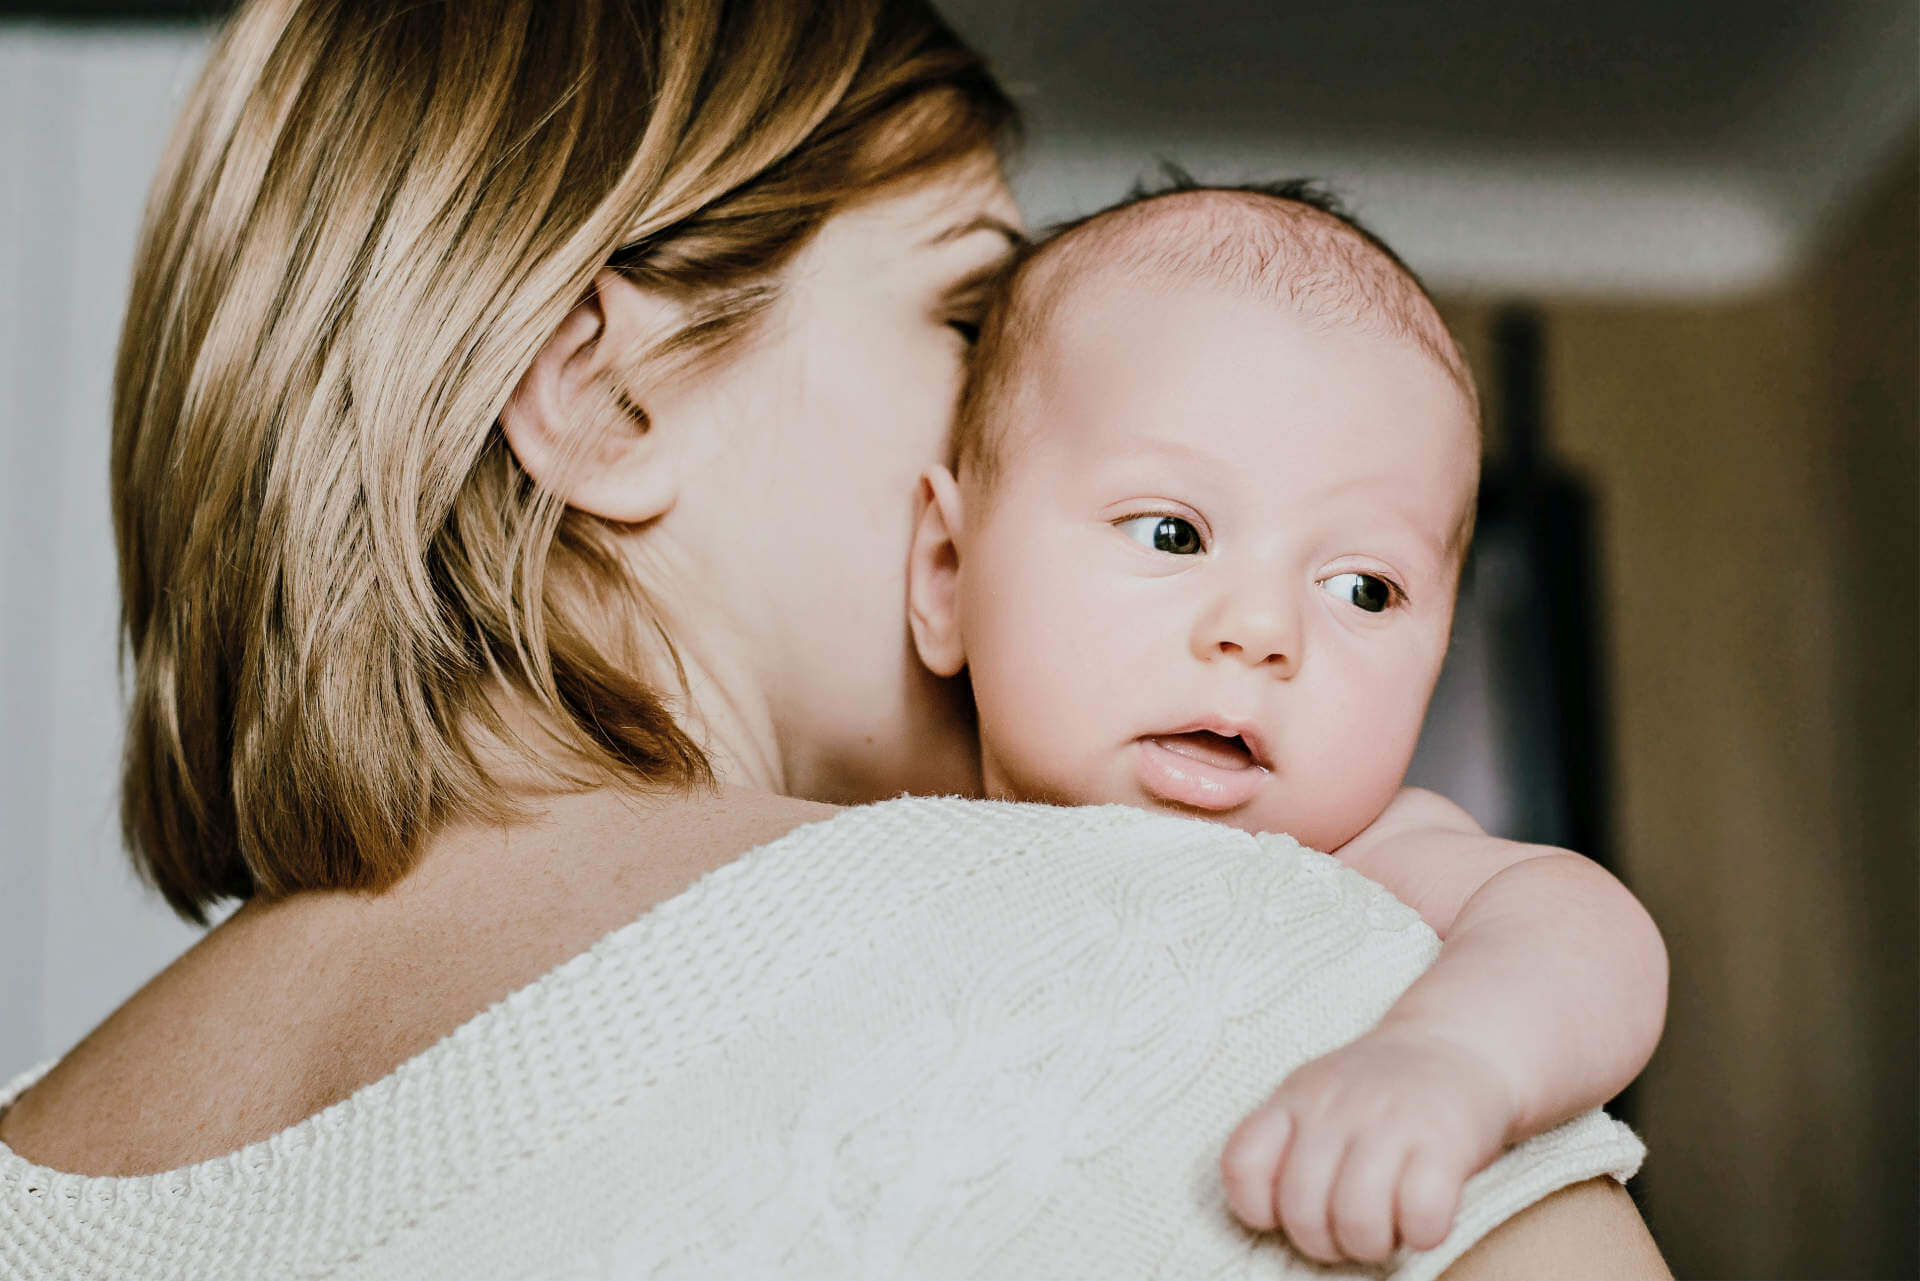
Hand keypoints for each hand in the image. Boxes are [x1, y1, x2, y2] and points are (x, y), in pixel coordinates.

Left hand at [1220, 1024, 1519, 1264]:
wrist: (1456, 1042)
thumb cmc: (1379, 1089)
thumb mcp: (1316, 1094)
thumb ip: (1288, 1142)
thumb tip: (1272, 1216)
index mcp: (1294, 1099)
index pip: (1241, 1166)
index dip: (1257, 1208)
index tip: (1286, 1211)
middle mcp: (1334, 1108)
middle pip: (1301, 1211)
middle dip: (1324, 1243)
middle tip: (1349, 1230)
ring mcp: (1389, 1122)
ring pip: (1357, 1221)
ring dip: (1372, 1244)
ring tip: (1387, 1229)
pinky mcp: (1444, 1141)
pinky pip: (1421, 1215)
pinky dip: (1423, 1232)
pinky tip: (1425, 1218)